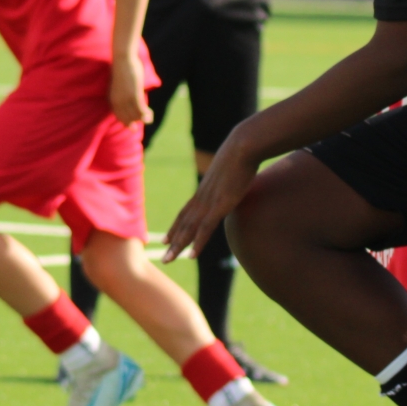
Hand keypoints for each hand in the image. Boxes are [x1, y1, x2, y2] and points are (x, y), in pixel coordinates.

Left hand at [109, 56, 152, 126]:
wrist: (123, 59)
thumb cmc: (122, 69)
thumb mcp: (120, 84)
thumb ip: (122, 93)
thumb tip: (128, 97)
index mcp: (113, 99)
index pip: (119, 116)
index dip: (127, 123)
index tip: (133, 127)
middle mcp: (118, 101)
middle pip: (128, 118)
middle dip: (137, 121)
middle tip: (147, 120)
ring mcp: (126, 99)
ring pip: (136, 115)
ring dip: (144, 118)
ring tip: (150, 116)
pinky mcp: (135, 95)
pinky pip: (141, 110)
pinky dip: (147, 113)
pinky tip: (150, 112)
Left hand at [164, 137, 255, 260]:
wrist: (243, 145)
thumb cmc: (242, 153)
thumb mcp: (233, 170)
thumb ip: (231, 180)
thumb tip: (237, 181)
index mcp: (205, 190)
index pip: (185, 211)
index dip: (176, 226)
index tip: (166, 238)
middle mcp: (203, 197)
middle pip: (183, 222)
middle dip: (172, 241)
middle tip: (163, 257)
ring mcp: (209, 202)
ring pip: (189, 228)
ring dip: (178, 246)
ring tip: (167, 260)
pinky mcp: (220, 204)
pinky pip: (205, 228)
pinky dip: (197, 242)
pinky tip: (191, 255)